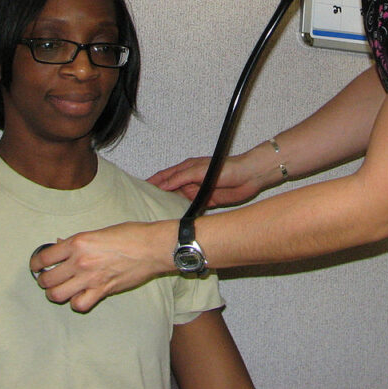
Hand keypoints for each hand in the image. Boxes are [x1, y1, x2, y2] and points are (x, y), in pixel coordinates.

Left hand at [30, 221, 173, 311]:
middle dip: (44, 280)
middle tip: (49, 278)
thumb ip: (79, 241)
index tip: (37, 266)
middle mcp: (80, 261)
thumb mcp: (100, 231)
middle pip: (47, 279)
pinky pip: (79, 304)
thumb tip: (60, 246)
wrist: (151, 247)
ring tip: (59, 289)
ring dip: (55, 293)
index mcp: (78, 242)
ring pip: (57, 295)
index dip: (36, 264)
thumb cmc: (130, 235)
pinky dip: (76, 302)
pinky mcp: (102, 291)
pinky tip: (79, 296)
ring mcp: (90, 278)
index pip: (44, 257)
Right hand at [148, 153, 266, 208]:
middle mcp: (189, 181)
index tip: (138, 191)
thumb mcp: (198, 171)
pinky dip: (184, 214)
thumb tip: (162, 185)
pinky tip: (177, 221)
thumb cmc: (226, 167)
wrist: (249, 177)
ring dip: (170, 207)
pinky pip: (192, 209)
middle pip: (169, 190)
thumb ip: (180, 178)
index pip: (163, 177)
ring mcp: (197, 191)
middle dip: (158, 197)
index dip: (151, 183)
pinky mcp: (207, 201)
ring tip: (157, 217)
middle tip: (144, 208)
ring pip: (179, 201)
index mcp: (185, 170)